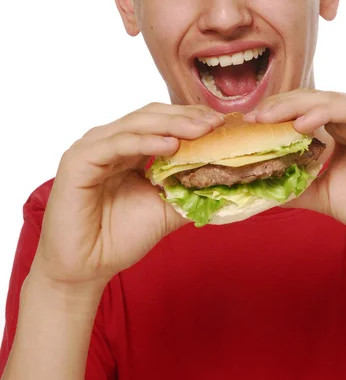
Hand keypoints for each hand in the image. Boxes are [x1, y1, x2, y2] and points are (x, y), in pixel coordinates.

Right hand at [32, 103, 223, 289]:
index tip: (222, 123)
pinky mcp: (78, 161)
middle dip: (186, 117)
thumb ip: (189, 188)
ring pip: (136, 125)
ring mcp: (92, 148)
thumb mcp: (166, 207)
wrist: (86, 269)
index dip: (191, 118)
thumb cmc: (120, 237)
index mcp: (128, 147)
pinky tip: (171, 145)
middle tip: (216, 123)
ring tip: (201, 130)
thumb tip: (226, 178)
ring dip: (172, 125)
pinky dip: (145, 142)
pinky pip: (117, 144)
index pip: (162, 120)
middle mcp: (109, 141)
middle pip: (151, 116)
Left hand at [244, 90, 345, 260]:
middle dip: (279, 106)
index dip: (276, 112)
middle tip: (252, 117)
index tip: (249, 124)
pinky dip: (322, 112)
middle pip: (312, 99)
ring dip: (293, 107)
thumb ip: (295, 184)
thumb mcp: (324, 192)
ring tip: (267, 118)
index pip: (305, 108)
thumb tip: (258, 185)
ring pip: (327, 99)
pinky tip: (300, 125)